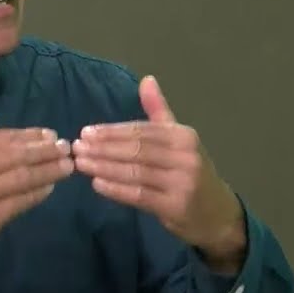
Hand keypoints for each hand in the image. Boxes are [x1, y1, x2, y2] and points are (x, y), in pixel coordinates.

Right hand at [0, 116, 73, 290]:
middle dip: (46, 150)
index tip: (49, 134)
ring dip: (50, 170)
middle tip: (66, 147)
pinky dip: (38, 193)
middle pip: (19, 156)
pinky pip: (21, 202)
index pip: (4, 138)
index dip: (30, 136)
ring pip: (24, 178)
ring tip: (67, 165)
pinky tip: (50, 187)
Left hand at [72, 76, 244, 266]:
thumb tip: (146, 79)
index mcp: (183, 136)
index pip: (141, 131)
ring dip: (104, 167)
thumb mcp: (179, 140)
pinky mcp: (175, 206)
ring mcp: (182, 182)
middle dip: (103, 148)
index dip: (112, 132)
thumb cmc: (190, 173)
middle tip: (76, 148)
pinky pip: (140, 195)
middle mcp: (185, 156)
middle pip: (136, 150)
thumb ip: (159, 111)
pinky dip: (117, 190)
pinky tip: (97, 184)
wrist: (217, 214)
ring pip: (135, 172)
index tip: (85, 132)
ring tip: (81, 164)